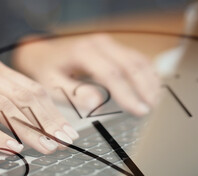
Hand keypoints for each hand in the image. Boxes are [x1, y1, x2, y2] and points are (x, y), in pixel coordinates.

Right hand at [0, 58, 78, 153]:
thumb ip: (4, 101)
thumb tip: (37, 123)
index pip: (31, 89)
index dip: (52, 111)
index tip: (67, 130)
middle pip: (23, 97)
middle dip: (47, 122)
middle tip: (63, 141)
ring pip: (3, 108)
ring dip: (28, 130)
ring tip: (46, 147)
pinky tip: (11, 147)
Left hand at [13, 34, 160, 115]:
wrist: (42, 54)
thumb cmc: (46, 71)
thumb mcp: (52, 85)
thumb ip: (74, 94)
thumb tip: (96, 103)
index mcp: (83, 52)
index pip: (111, 74)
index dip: (127, 93)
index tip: (138, 110)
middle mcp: (99, 44)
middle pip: (130, 64)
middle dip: (144, 87)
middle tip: (152, 108)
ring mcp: (108, 44)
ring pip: (137, 59)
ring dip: (149, 80)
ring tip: (155, 101)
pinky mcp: (113, 48)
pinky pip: (135, 58)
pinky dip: (146, 73)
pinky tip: (151, 87)